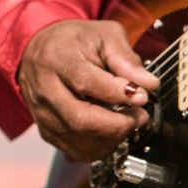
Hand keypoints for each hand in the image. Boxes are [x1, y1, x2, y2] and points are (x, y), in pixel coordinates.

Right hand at [17, 19, 160, 162]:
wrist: (38, 51)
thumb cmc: (74, 42)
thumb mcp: (104, 37)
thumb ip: (127, 60)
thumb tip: (149, 85)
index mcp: (58, 58)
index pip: (86, 82)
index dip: (118, 94)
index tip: (143, 96)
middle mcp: (45, 88)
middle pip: (81, 119)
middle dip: (119, 124)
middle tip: (140, 115)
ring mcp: (43, 113)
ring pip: (80, 139)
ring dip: (113, 137)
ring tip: (128, 121)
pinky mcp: (46, 131)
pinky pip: (76, 150)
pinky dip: (101, 146)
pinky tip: (112, 132)